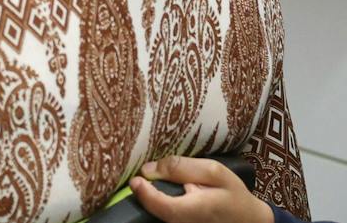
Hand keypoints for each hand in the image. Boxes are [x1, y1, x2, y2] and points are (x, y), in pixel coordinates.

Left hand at [128, 157, 272, 222]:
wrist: (249, 220)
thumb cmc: (233, 195)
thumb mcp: (214, 172)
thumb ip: (182, 167)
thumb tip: (149, 169)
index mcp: (196, 210)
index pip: (161, 207)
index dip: (144, 193)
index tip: (137, 179)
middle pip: (155, 211)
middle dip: (146, 195)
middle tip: (142, 179)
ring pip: (158, 215)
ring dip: (152, 199)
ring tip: (153, 185)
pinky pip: (165, 216)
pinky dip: (160, 205)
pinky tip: (164, 194)